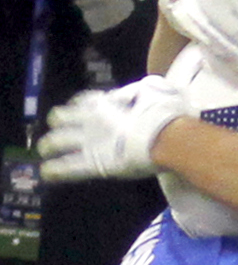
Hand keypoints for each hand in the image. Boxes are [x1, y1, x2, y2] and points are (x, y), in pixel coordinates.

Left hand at [39, 77, 189, 181]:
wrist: (166, 137)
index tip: (77, 109)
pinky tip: (46, 174)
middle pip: (61, 117)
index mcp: (104, 102)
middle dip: (56, 123)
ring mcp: (89, 141)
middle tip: (55, 130)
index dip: (77, 105)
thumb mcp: (151, 91)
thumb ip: (138, 93)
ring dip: (48, 145)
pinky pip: (69, 167)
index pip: (82, 100)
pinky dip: (55, 170)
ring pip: (57, 142)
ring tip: (44, 151)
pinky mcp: (94, 163)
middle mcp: (90, 119)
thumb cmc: (164, 114)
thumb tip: (142, 91)